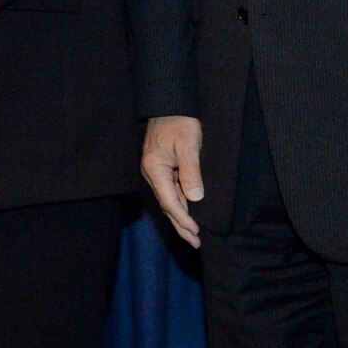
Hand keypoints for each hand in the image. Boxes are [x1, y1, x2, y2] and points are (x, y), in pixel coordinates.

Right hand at [141, 116, 205, 247]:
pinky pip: (170, 191)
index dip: (183, 219)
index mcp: (154, 169)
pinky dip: (179, 204)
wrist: (170, 104)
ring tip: (193, 235)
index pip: (169, 201)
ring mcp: (155, 171)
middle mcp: (151, 173)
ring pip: (168, 200)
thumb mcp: (188, 146)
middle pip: (167, 205)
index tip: (195, 232)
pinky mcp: (161, 167)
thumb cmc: (179, 122)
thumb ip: (191, 172)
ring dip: (181, 217)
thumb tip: (194, 199)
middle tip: (195, 242)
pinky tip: (188, 211)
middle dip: (181, 225)